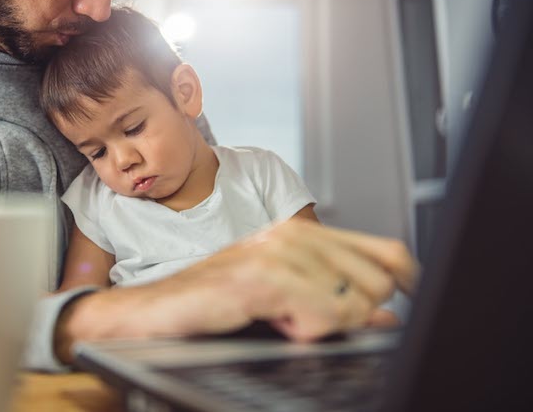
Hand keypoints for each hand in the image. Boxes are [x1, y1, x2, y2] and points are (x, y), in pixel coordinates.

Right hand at [56, 219, 418, 360]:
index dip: (409, 284)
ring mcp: (278, 252)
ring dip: (323, 325)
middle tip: (305, 316)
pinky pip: (324, 317)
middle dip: (354, 313)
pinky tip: (275, 321)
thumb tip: (385, 315)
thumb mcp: (283, 298)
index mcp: (301, 233)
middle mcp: (294, 234)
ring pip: (355, 304)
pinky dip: (306, 331)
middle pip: (381, 281)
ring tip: (281, 317)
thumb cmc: (211, 303)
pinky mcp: (263, 277)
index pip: (388, 253)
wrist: (154, 312)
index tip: (406, 307)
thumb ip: (334, 300)